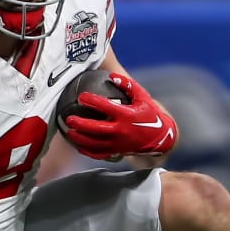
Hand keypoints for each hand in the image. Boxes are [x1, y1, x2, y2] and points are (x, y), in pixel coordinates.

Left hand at [62, 73, 177, 161]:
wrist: (160, 137)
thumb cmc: (150, 114)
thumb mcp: (143, 97)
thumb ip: (128, 85)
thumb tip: (112, 76)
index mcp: (127, 115)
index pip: (106, 107)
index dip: (93, 101)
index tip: (82, 96)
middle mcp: (121, 131)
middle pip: (96, 129)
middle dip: (81, 124)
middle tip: (69, 118)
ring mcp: (118, 143)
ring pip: (95, 143)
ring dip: (80, 138)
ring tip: (69, 132)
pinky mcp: (118, 152)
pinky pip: (100, 154)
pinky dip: (88, 151)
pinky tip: (79, 146)